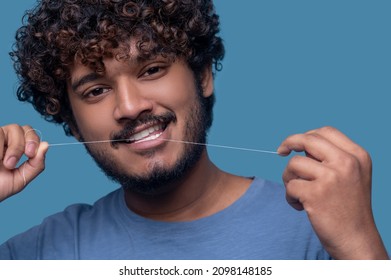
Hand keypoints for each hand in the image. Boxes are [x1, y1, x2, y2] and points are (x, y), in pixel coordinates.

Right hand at [0, 124, 48, 201]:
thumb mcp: (21, 179)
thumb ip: (36, 164)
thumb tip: (46, 145)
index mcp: (14, 149)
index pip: (29, 134)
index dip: (34, 141)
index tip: (31, 154)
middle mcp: (4, 141)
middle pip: (21, 128)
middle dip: (26, 143)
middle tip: (24, 156)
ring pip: (12, 129)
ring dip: (14, 148)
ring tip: (7, 164)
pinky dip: (1, 149)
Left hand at [278, 126, 387, 258]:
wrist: (356, 239)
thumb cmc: (348, 208)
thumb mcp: (351, 176)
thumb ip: (331, 157)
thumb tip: (300, 144)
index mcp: (357, 156)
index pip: (326, 132)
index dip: (306, 134)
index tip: (294, 143)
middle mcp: (347, 163)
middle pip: (308, 140)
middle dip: (289, 142)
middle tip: (280, 151)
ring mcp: (332, 177)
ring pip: (294, 164)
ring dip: (289, 179)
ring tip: (299, 194)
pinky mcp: (316, 194)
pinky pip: (290, 186)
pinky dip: (290, 197)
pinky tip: (300, 207)